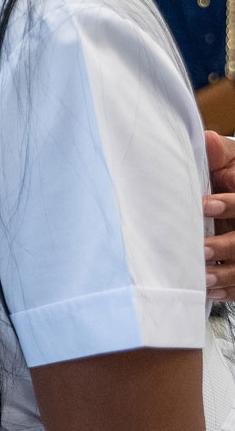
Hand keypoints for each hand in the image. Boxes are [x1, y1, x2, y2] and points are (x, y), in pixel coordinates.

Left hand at [201, 130, 234, 298]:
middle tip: (200, 248)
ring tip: (204, 277)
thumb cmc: (229, 175)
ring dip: (226, 274)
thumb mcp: (228, 161)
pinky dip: (227, 290)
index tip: (204, 204)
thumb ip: (219, 153)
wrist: (232, 189)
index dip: (228, 203)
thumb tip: (207, 140)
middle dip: (225, 246)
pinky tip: (209, 291)